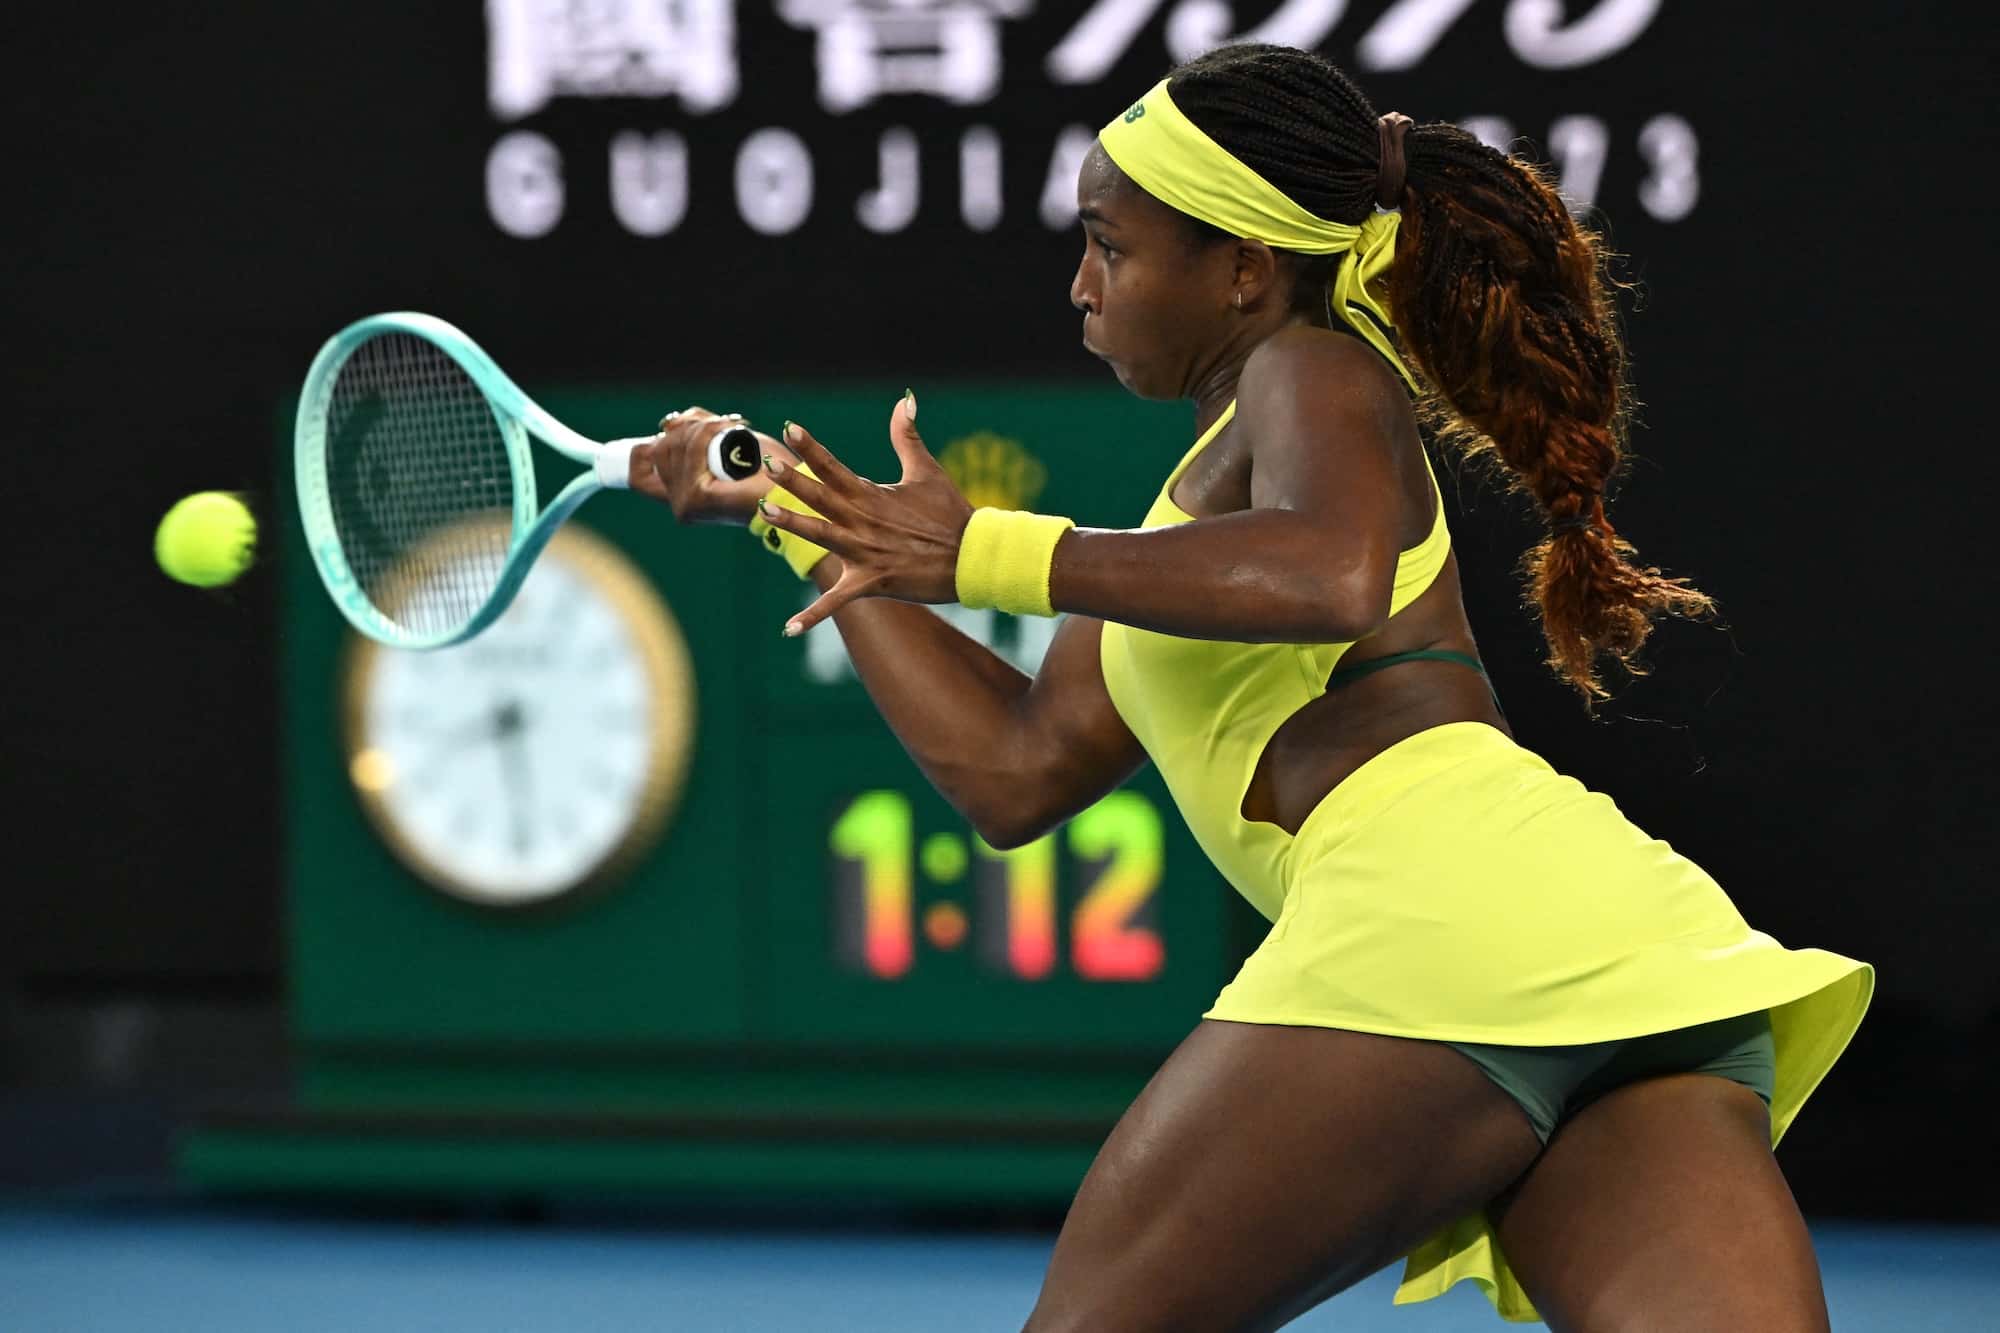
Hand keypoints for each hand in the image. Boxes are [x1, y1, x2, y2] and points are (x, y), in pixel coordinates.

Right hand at [625, 406, 790, 525]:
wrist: (798, 491)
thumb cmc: (770, 471)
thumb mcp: (725, 444)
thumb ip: (695, 432)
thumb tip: (669, 422)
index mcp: (681, 496)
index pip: (639, 467)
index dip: (648, 445)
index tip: (673, 429)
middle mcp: (678, 505)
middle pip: (661, 446)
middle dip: (690, 426)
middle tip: (724, 426)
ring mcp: (685, 505)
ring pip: (676, 443)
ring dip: (704, 426)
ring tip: (733, 428)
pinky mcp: (696, 499)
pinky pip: (692, 449)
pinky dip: (710, 432)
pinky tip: (730, 430)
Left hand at [758, 392, 972, 635]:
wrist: (972, 557)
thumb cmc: (950, 514)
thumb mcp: (927, 471)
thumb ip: (907, 436)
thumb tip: (905, 398)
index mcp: (873, 494)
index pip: (836, 467)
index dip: (812, 447)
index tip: (791, 428)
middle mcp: (864, 521)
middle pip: (821, 497)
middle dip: (793, 481)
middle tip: (768, 464)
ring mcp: (865, 552)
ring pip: (821, 536)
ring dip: (792, 525)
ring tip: (763, 512)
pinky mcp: (871, 582)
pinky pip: (836, 602)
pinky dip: (812, 617)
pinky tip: (788, 630)